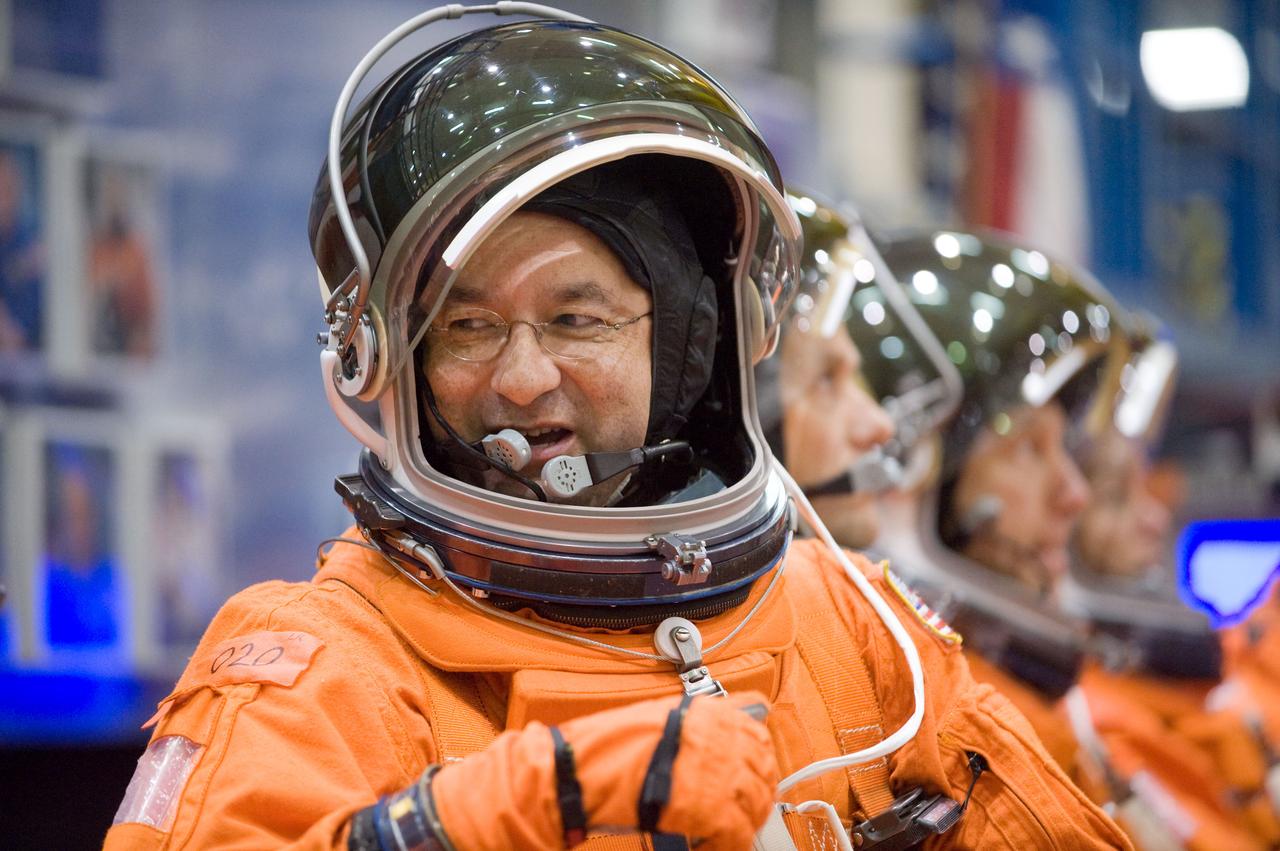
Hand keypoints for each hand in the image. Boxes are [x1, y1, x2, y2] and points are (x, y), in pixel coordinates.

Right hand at [432, 691, 778, 850]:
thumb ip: (695, 723)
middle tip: (740, 812)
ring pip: (754, 804)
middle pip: (761, 770)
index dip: (759, 760)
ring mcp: (714, 770)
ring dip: (744, 821)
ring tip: (724, 833)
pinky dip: (727, 845)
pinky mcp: (706, 805)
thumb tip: (735, 720)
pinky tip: (710, 847)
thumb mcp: (655, 718)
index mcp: (703, 712)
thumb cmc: (604, 747)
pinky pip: (735, 833)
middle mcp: (715, 735)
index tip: (755, 775)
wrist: (573, 772)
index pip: (758, 734)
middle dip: (755, 795)